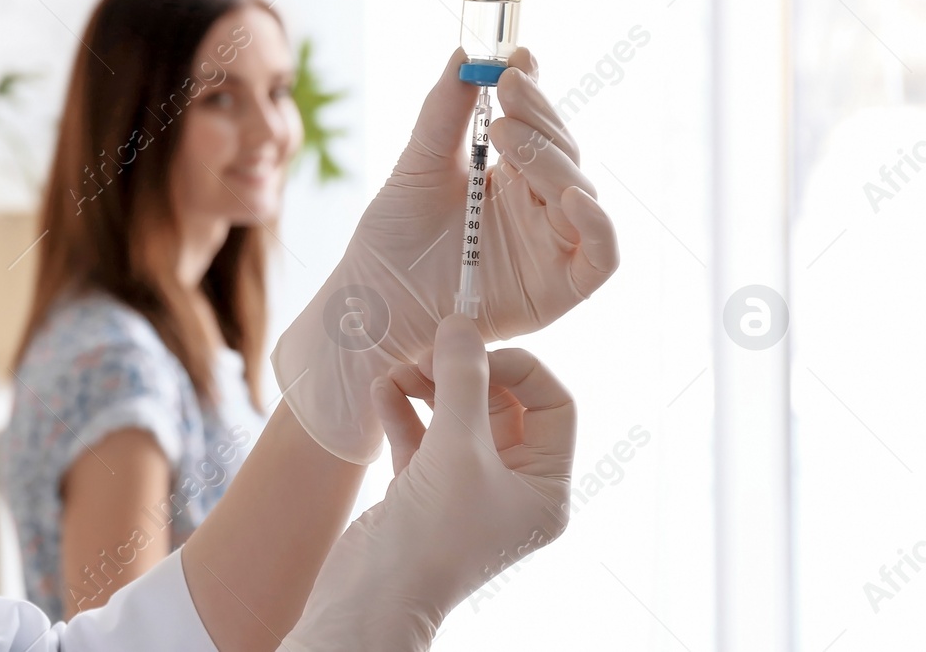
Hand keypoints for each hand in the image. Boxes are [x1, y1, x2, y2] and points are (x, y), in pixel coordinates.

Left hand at [270, 46, 617, 462]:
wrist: (371, 302)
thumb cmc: (391, 238)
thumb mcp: (418, 165)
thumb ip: (444, 113)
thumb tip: (465, 54)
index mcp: (509, 176)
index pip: (537, 125)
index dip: (534, 90)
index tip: (515, 57)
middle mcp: (537, 208)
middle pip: (563, 154)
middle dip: (538, 118)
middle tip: (505, 93)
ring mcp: (552, 246)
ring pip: (580, 192)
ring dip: (553, 159)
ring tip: (508, 136)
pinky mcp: (560, 289)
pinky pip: (600, 255)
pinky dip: (596, 224)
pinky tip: (568, 196)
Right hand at [279, 316, 575, 650]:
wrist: (372, 598)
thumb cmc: (431, 536)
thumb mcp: (457, 448)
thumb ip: (461, 381)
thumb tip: (461, 326)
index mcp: (544, 488)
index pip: (552, 406)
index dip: (518, 370)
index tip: (473, 353)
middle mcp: (512, 488)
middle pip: (502, 406)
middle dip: (465, 375)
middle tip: (429, 354)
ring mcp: (466, 489)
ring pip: (457, 417)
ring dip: (428, 388)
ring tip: (399, 372)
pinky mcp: (423, 492)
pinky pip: (422, 437)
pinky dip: (403, 411)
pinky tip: (383, 392)